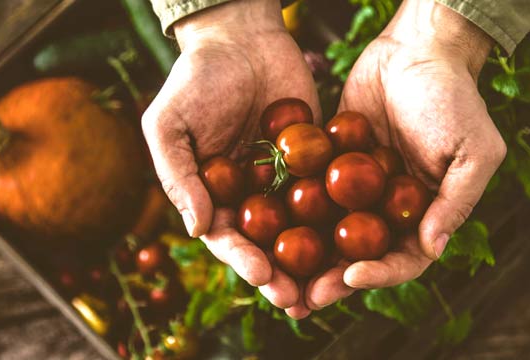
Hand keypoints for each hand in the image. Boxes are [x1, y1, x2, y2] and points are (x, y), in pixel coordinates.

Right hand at [141, 0, 317, 312]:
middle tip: (300, 298)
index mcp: (213, 195)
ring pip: (302, 227)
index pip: (227, 237)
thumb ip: (178, 176)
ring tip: (332, 283)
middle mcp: (250, 195)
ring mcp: (285, 179)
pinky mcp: (316, 159)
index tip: (261, 276)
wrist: (241, 38)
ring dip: (315, 258)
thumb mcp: (169, 125)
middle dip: (282, 273)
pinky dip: (343, 213)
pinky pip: (329, 189)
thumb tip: (197, 229)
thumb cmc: (195, 80)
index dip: (243, 259)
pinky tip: (359, 233)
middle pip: (268, 243)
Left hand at [301, 0, 505, 312]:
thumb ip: (455, 201)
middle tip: (303, 299)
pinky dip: (290, 211)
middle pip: (360, 256)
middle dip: (332, 279)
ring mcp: (358, 189)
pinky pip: (310, 192)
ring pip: (330, 232)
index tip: (351, 277)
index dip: (379, 274)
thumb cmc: (454, 98)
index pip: (404, 259)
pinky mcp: (331, 163)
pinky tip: (265, 226)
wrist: (417, 49)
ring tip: (278, 275)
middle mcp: (390, 209)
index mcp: (426, 214)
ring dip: (307, 258)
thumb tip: (433, 249)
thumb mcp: (473, 151)